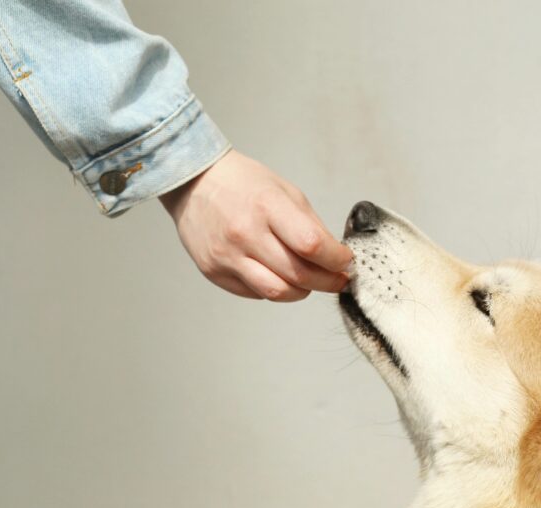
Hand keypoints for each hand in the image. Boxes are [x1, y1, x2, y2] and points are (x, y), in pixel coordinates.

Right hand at [160, 150, 351, 300]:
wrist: (194, 183)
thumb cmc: (243, 184)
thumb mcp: (285, 191)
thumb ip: (311, 225)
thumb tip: (334, 256)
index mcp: (267, 206)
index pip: (311, 244)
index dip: (336, 259)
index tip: (346, 261)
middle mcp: (245, 233)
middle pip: (299, 275)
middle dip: (328, 282)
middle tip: (338, 279)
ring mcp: (227, 256)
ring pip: (278, 292)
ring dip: (303, 292)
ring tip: (310, 282)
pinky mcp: (214, 272)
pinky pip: (256, 293)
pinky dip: (275, 289)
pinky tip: (278, 275)